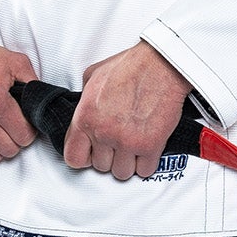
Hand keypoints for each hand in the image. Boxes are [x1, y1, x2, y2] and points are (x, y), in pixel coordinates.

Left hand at [62, 41, 193, 180]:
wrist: (162, 64)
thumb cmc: (132, 66)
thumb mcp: (93, 76)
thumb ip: (84, 100)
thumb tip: (84, 111)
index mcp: (85, 117)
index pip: (74, 157)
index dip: (84, 157)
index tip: (91, 153)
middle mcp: (103, 132)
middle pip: (100, 166)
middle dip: (109, 156)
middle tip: (118, 142)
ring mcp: (127, 141)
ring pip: (121, 172)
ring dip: (128, 162)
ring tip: (133, 145)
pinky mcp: (150, 146)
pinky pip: (144, 170)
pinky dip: (146, 163)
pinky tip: (147, 148)